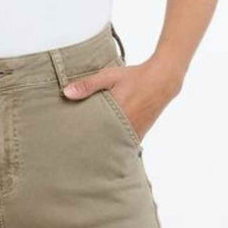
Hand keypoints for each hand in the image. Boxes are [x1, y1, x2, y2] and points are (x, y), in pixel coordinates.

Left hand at [62, 56, 182, 140]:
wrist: (161, 81)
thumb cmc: (134, 77)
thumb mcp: (109, 76)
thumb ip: (88, 85)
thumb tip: (66, 92)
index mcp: (115, 115)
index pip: (93, 134)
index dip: (81, 140)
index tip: (70, 143)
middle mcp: (125, 129)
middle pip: (101, 144)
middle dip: (90, 147)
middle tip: (76, 150)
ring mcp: (132, 135)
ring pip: (112, 146)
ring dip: (102, 147)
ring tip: (88, 150)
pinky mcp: (138, 136)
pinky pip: (122, 145)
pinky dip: (114, 144)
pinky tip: (105, 144)